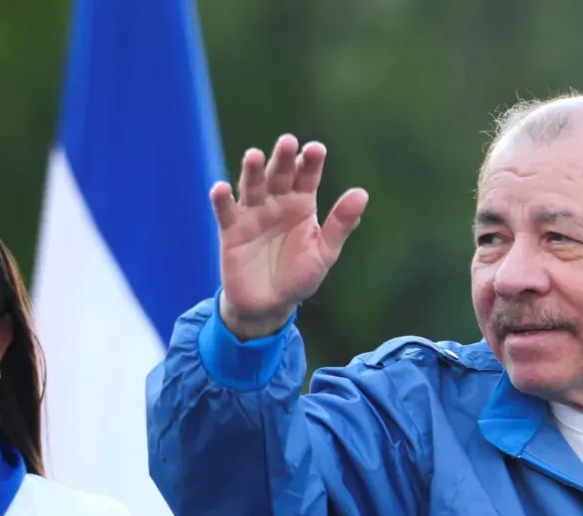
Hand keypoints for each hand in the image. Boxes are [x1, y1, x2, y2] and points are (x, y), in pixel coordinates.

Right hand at [211, 134, 368, 338]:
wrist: (268, 306)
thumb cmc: (299, 277)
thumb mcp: (324, 253)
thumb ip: (340, 224)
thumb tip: (362, 193)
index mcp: (302, 204)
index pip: (307, 176)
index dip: (311, 162)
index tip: (316, 149)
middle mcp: (277, 203)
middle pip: (279, 174)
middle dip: (283, 159)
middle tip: (288, 142)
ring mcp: (252, 214)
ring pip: (252, 186)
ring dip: (252, 171)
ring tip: (253, 155)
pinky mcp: (231, 231)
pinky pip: (226, 212)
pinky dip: (222, 199)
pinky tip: (221, 188)